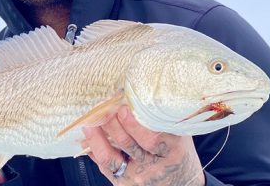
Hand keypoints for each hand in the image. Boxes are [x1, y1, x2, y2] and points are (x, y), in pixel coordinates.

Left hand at [82, 106, 204, 185]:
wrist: (180, 181)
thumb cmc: (177, 151)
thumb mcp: (179, 132)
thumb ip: (162, 116)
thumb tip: (136, 93)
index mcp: (172, 150)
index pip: (151, 137)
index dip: (133, 123)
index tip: (122, 107)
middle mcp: (154, 167)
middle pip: (127, 144)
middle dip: (111, 123)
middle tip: (103, 108)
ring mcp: (137, 177)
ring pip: (109, 156)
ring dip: (96, 135)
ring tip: (91, 120)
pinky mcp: (123, 183)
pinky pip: (104, 165)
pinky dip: (94, 148)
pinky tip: (89, 136)